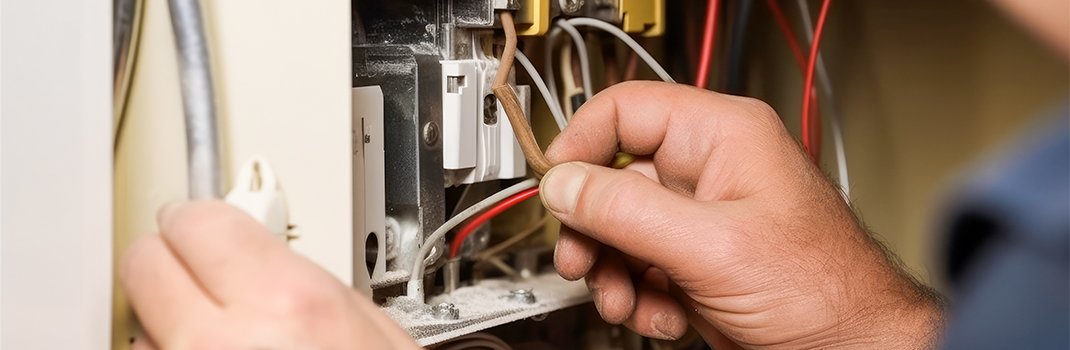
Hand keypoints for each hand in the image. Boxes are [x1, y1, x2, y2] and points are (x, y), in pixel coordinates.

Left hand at [121, 201, 419, 349]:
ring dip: (168, 329)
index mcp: (290, 304)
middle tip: (196, 273)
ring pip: (136, 331)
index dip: (200, 222)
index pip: (196, 221)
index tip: (202, 227)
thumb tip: (261, 256)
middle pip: (144, 263)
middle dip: (170, 263)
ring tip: (217, 343)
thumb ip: (309, 283)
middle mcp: (226, 343)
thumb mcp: (373, 329)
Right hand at [541, 81, 943, 347]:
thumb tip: (565, 184)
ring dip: (612, 272)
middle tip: (582, 260)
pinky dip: (638, 297)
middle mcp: (709, 172)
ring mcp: (701, 220)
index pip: (625, 111)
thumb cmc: (823, 289)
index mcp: (722, 137)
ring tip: (625, 300)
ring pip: (620, 232)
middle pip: (612, 180)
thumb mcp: (712, 245)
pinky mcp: (697, 263)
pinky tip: (662, 315)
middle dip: (593, 229)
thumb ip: (629, 211)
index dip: (580, 146)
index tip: (555, 188)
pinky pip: (640, 269)